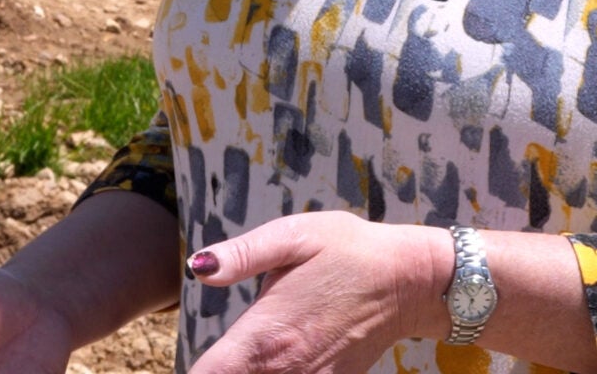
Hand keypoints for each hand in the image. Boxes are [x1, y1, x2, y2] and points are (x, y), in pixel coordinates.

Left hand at [187, 212, 451, 373]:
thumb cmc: (346, 250)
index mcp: (265, 335)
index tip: (187, 364)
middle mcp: (285, 369)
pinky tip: (272, 364)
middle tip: (216, 359)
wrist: (409, 281)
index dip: (193, 373)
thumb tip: (198, 268)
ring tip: (239, 360)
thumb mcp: (292, 236)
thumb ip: (241, 255)